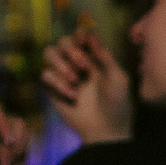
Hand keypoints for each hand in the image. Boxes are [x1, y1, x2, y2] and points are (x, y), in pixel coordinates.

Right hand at [41, 27, 132, 142]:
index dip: (80, 34)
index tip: (85, 41)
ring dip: (61, 63)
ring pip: (49, 53)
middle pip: (62, 41)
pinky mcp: (53, 89)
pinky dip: (58, 83)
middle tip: (84, 66)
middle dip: (71, 49)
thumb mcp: (119, 80)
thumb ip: (107, 58)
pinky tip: (72, 96)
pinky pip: (45, 74)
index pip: (81, 36)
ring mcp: (64, 75)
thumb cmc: (117, 105)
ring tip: (76, 80)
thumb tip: (94, 39)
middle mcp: (76, 63)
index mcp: (93, 58)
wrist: (107, 130)